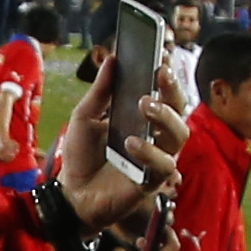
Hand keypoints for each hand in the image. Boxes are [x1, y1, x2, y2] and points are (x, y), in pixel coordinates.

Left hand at [50, 59, 185, 229]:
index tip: (161, 58)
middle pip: (179, 111)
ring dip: (165, 118)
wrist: (71, 192)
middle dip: (172, 92)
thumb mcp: (84, 117)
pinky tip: (131, 143)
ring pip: (179, 136)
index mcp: (142, 119)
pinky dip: (150, 152)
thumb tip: (112, 59)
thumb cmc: (82, 155)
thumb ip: (100, 91)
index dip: (167, 77)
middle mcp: (156, 136)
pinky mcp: (152, 181)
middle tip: (158, 77)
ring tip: (143, 106)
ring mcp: (157, 158)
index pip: (163, 94)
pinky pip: (163, 166)